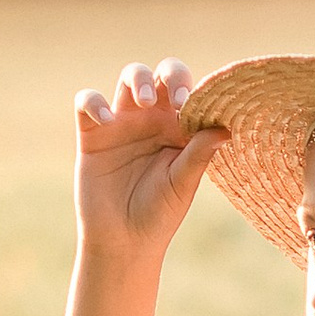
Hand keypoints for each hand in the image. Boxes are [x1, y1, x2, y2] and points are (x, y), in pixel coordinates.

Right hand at [70, 60, 222, 258]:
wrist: (123, 241)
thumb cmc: (159, 214)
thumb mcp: (183, 183)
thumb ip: (199, 154)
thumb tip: (227, 128)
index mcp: (178, 127)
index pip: (188, 92)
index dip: (193, 89)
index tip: (193, 105)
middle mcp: (152, 119)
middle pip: (160, 75)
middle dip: (169, 75)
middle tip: (176, 99)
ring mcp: (122, 123)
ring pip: (129, 77)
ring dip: (138, 78)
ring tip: (145, 101)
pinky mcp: (92, 133)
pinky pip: (87, 102)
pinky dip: (94, 103)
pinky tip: (105, 120)